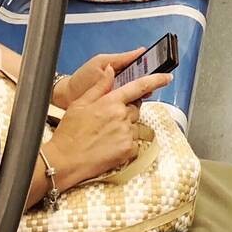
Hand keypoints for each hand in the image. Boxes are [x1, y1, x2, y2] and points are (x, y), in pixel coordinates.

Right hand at [46, 66, 171, 189]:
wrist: (64, 161)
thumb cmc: (69, 132)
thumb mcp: (80, 103)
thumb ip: (99, 86)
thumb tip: (111, 70)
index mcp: (111, 101)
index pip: (139, 87)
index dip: (156, 80)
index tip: (167, 77)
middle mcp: (122, 116)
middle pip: (135, 108)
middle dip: (126, 111)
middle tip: (107, 121)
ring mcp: (126, 134)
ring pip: (135, 126)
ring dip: (126, 128)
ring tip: (106, 136)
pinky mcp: (127, 150)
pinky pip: (135, 143)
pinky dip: (126, 144)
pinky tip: (110, 147)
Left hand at [54, 48, 145, 108]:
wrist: (66, 97)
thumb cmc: (82, 78)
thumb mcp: (102, 62)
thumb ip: (121, 58)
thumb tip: (141, 50)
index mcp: (121, 71)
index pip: (141, 69)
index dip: (151, 69)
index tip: (161, 68)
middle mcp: (122, 85)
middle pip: (142, 84)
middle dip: (148, 83)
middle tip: (152, 82)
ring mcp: (119, 99)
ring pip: (137, 96)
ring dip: (141, 95)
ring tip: (143, 92)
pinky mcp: (115, 111)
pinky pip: (128, 108)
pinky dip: (132, 107)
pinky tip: (134, 104)